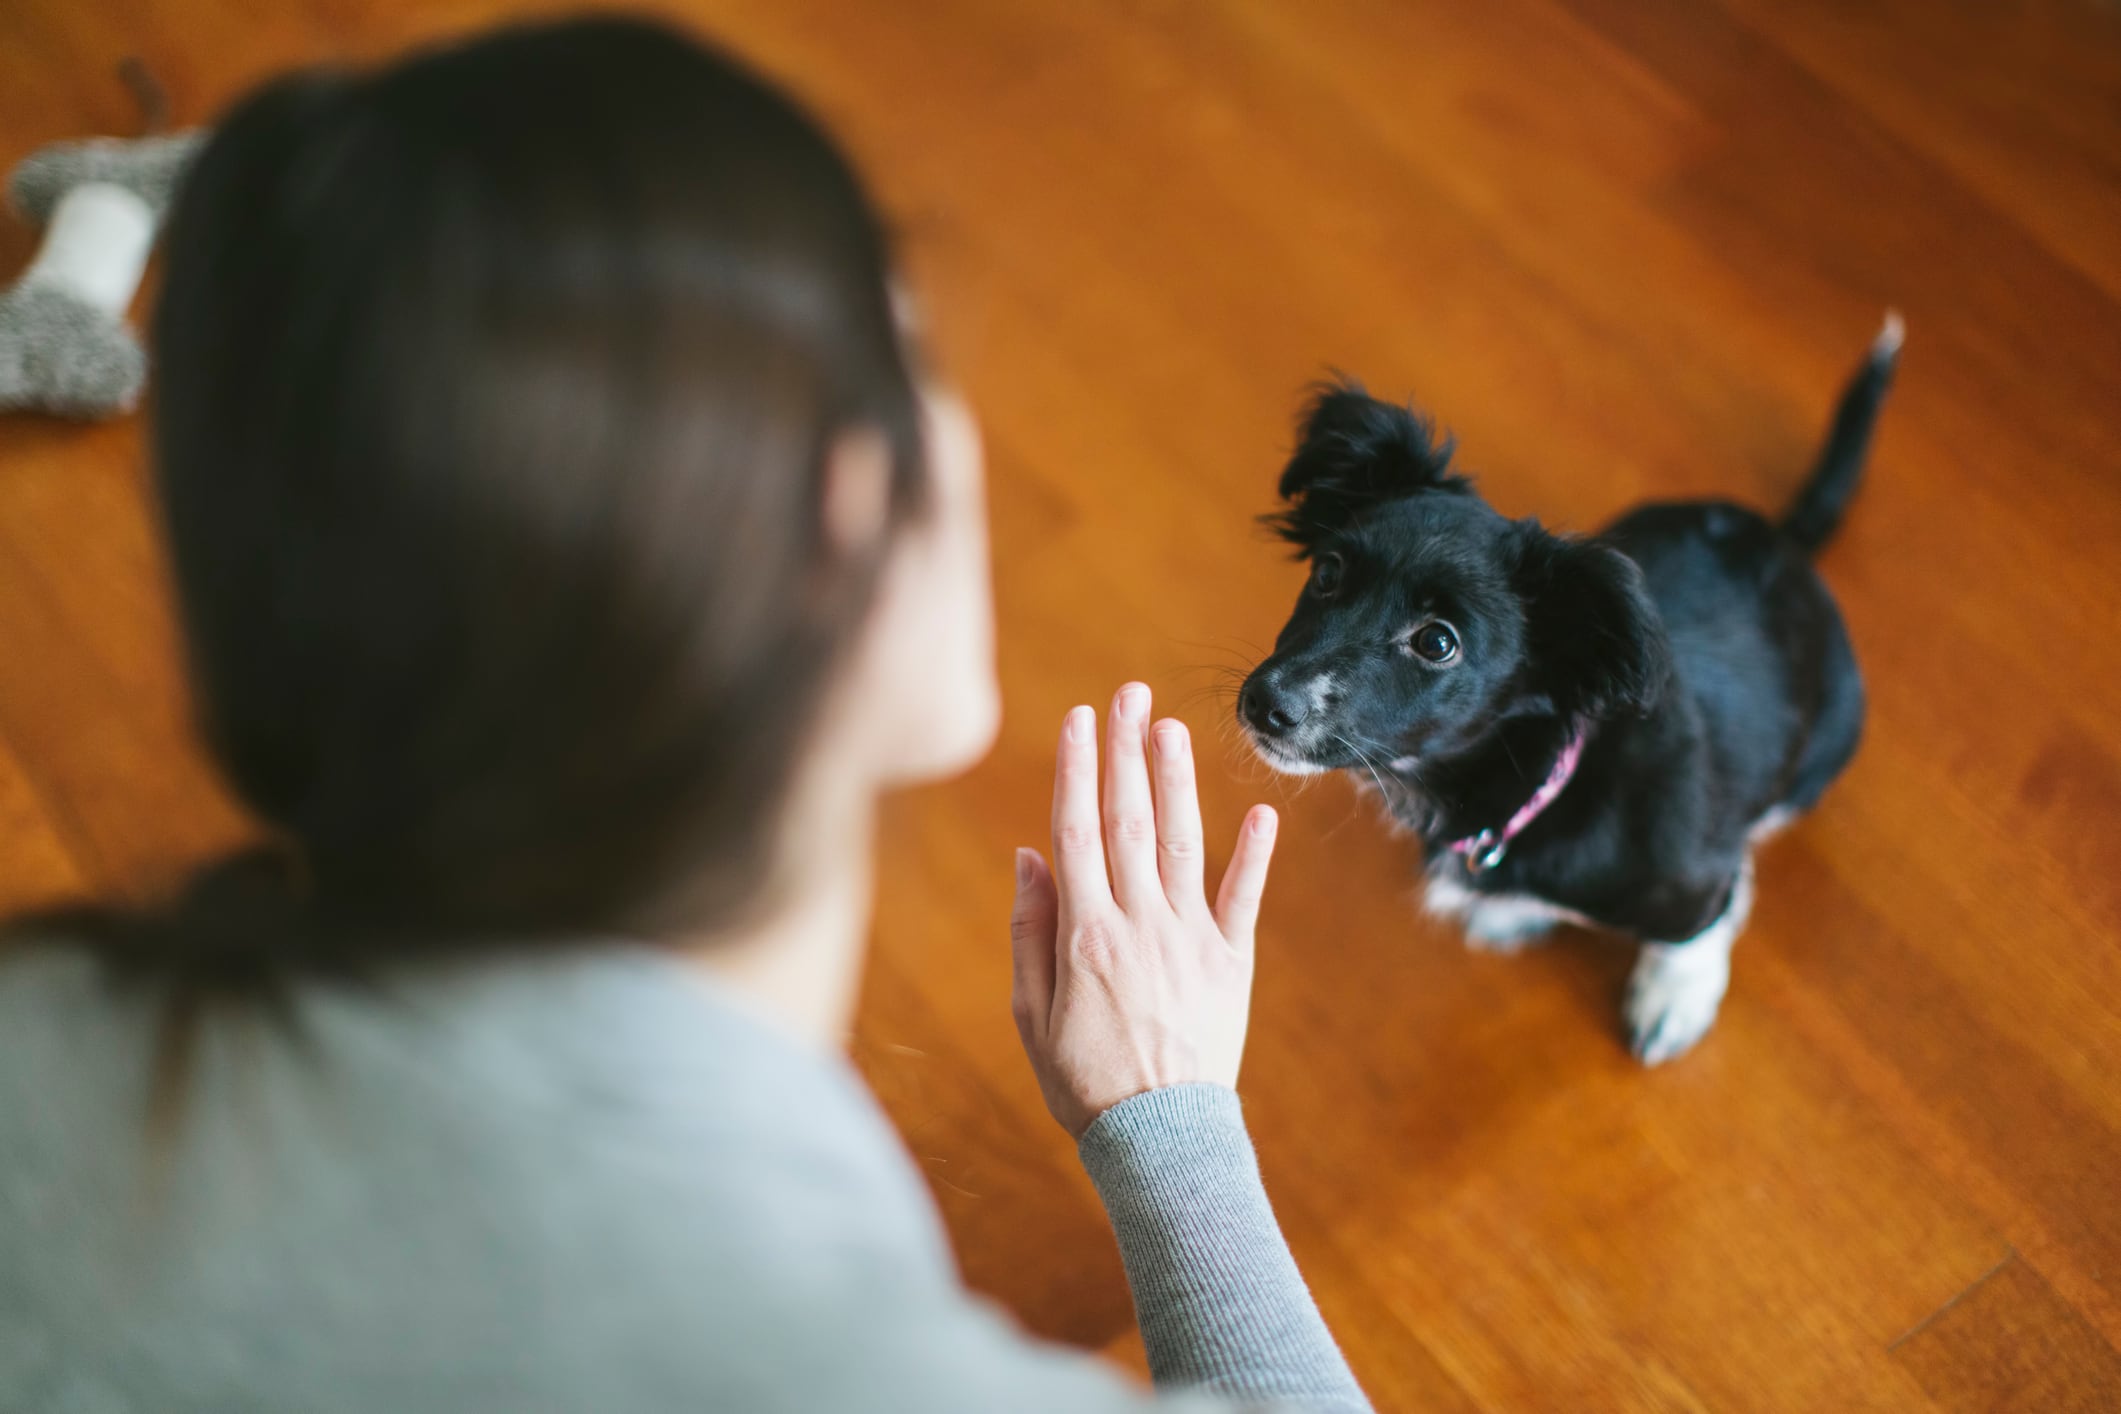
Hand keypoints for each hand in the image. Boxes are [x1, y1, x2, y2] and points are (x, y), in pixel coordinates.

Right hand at [1008, 682, 1278, 1137]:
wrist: (1159, 1140)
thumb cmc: (1083, 1081)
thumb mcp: (1031, 1013)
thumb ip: (1030, 930)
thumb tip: (1031, 855)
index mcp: (1084, 933)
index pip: (1077, 830)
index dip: (1077, 769)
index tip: (1079, 719)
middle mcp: (1138, 924)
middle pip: (1128, 820)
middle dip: (1127, 751)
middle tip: (1130, 694)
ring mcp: (1190, 940)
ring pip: (1181, 844)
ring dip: (1177, 781)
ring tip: (1173, 727)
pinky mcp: (1231, 964)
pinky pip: (1242, 900)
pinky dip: (1253, 855)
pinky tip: (1260, 811)